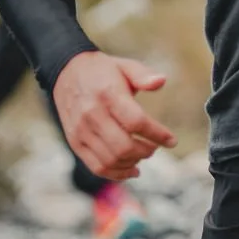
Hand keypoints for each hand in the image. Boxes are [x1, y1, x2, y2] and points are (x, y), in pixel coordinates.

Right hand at [52, 51, 176, 180]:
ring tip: (143, 155)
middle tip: (154, 147)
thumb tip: (162, 81)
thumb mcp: (125, 65)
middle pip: (124, 146)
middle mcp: (92, 114)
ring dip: (133, 163)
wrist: (66, 72)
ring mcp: (81, 131)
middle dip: (146, 151)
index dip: (158, 134)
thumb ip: (143, 75)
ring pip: (111, 160)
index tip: (172, 140)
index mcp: (108, 94)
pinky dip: (117, 173)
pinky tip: (131, 169)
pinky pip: (97, 167)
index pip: (136, 122)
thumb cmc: (102, 70)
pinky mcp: (75, 142)